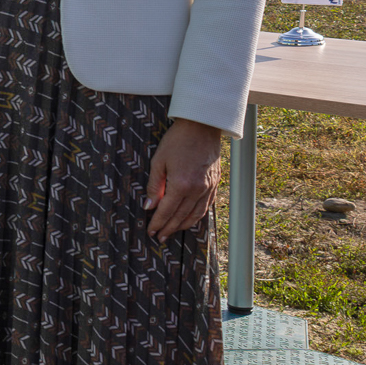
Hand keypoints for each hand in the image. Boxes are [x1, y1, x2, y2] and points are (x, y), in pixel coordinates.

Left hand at [144, 118, 224, 239]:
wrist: (202, 126)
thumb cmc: (177, 140)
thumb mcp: (158, 161)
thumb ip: (155, 186)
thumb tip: (149, 206)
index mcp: (181, 185)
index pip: (167, 211)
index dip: (158, 223)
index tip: (151, 232)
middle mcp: (197, 190)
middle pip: (181, 216)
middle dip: (169, 228)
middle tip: (160, 237)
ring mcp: (209, 187)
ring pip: (196, 214)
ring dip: (183, 225)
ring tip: (173, 232)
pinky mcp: (216, 183)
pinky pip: (206, 206)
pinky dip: (197, 216)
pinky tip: (190, 219)